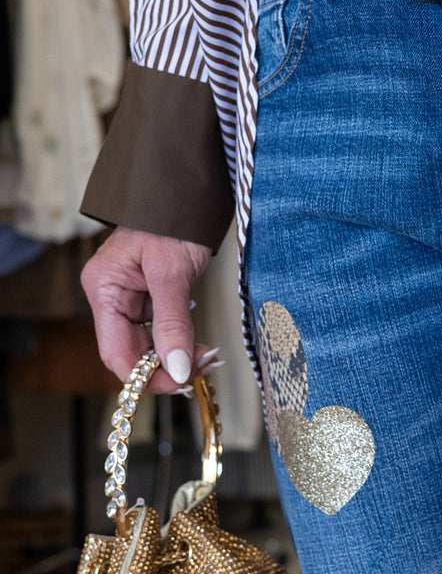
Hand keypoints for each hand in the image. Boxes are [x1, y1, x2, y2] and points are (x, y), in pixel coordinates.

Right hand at [82, 227, 213, 393]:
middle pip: (132, 351)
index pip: (115, 351)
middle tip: (201, 368)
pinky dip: (181, 341)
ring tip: (207, 357)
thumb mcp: (172, 273)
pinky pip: (161, 330)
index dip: (144, 375)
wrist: (186, 190)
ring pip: (149, 344)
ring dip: (177, 356)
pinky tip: (200, 346)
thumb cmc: (172, 217)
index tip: (177, 383)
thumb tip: (177, 368)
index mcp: (104, 288)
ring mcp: (131, 297)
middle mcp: (112, 296)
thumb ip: (173, 323)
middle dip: (166, 366)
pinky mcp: (151, 295)